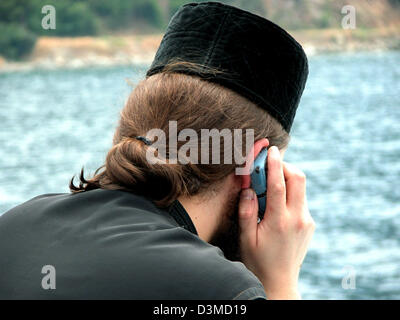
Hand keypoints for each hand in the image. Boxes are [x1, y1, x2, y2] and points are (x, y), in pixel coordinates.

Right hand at [238, 146, 314, 299]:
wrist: (279, 281)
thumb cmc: (258, 260)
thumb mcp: (246, 238)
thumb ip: (246, 211)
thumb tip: (248, 188)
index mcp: (279, 221)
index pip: (279, 185)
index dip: (274, 164)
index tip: (272, 150)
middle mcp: (298, 218)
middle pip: (298, 179)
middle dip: (285, 166)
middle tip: (269, 165)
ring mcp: (306, 221)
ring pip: (301, 188)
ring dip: (287, 179)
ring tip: (268, 186)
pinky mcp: (309, 223)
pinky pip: (301, 199)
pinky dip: (290, 193)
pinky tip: (276, 204)